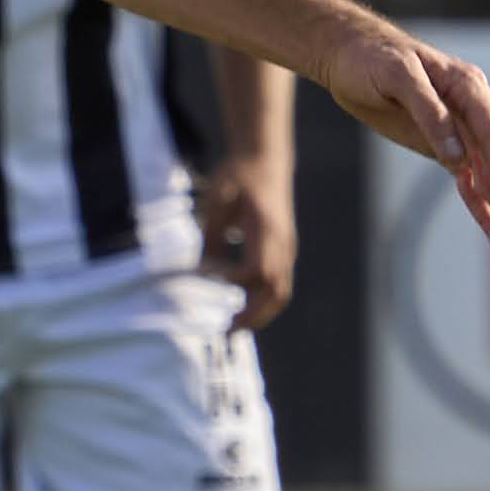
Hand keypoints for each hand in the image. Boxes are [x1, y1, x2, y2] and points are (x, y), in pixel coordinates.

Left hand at [195, 160, 298, 326]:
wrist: (264, 160)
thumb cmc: (237, 177)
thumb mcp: (216, 200)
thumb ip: (211, 236)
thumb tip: (202, 271)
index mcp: (266, 228)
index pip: (256, 269)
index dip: (232, 281)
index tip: (207, 281)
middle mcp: (282, 242)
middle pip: (275, 289)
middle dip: (253, 314)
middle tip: (227, 330)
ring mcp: (287, 248)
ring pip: (281, 291)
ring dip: (262, 313)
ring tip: (237, 326)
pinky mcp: (285, 250)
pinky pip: (281, 284)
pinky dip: (266, 301)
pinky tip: (245, 308)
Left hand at [320, 27, 489, 254]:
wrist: (350, 53)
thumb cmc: (373, 58)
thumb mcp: (397, 76)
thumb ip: (430, 114)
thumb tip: (459, 160)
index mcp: (468, 88)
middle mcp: (473, 111)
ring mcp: (460, 133)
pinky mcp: (444, 150)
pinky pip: (469, 184)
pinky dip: (485, 211)